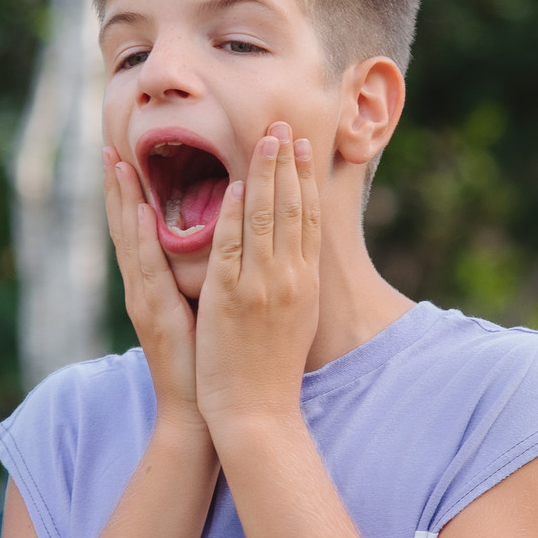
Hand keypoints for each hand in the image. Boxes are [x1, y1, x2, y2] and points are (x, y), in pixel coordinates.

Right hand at [104, 148, 204, 434]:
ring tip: (116, 163)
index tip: (126, 155)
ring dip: (123, 200)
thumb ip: (207, 276)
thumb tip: (227, 244)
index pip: (141, 228)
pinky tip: (141, 210)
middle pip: (126, 227)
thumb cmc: (211, 361)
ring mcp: (146, 301)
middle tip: (108, 146)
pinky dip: (143, 237)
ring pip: (131, 241)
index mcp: (155, 286)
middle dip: (118, 186)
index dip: (131, 193)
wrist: (204, 412)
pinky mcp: (156, 316)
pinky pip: (149, 270)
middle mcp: (144, 289)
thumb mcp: (206, 309)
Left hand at [192, 122, 321, 435]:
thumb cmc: (273, 370)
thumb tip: (296, 253)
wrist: (258, 412)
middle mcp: (289, 279)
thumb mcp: (297, 319)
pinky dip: (232, 216)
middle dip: (287, 164)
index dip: (305, 179)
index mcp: (305, 282)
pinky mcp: (230, 299)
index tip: (302, 146)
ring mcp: (260, 287)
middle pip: (291, 209)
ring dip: (263, 175)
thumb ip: (296, 282)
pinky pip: (231, 248)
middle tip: (283, 125)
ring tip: (262, 139)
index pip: (308, 218)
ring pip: (264, 219)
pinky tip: (231, 187)